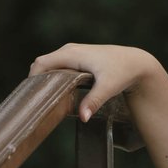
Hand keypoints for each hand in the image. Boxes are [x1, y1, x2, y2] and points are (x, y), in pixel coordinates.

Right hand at [29, 42, 157, 121]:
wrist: (136, 63)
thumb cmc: (123, 72)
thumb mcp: (108, 87)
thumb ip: (93, 101)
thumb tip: (83, 117)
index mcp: (72, 54)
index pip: (41, 64)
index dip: (33, 79)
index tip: (31, 97)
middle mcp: (69, 50)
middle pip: (42, 64)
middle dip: (36, 80)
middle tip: (35, 102)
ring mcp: (73, 52)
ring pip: (50, 64)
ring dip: (44, 79)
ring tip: (42, 99)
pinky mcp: (77, 57)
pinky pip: (57, 65)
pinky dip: (53, 76)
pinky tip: (55, 91)